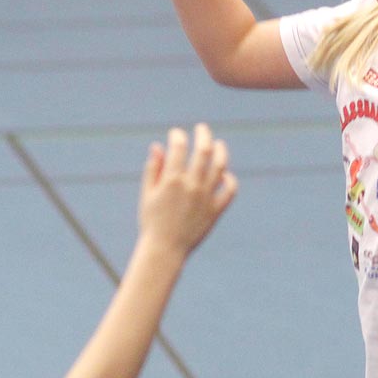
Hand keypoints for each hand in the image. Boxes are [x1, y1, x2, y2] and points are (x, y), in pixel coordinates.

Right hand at [139, 124, 237, 254]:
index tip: (176, 134)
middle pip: (204, 150)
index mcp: (171, 180)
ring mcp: (206, 197)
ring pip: (220, 166)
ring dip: (220, 151)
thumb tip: (158, 146)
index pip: (179, 147)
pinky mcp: (216, 210)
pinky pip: (230, 190)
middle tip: (202, 128)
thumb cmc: (151, 221)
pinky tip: (224, 175)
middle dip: (203, 134)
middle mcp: (191, 185)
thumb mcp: (147, 194)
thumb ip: (153, 169)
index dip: (178, 136)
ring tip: (218, 144)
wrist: (165, 249)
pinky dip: (229, 179)